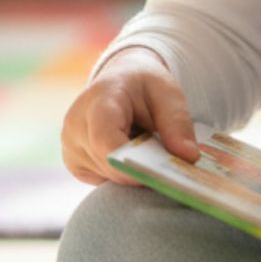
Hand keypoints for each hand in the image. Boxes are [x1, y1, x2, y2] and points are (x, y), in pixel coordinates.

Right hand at [60, 47, 201, 186]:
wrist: (121, 81)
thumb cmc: (146, 88)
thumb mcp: (169, 96)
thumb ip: (178, 125)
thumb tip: (190, 157)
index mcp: (99, 101)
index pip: (104, 139)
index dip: (130, 163)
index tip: (157, 174)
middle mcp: (75, 124)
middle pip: (109, 164)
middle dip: (141, 171)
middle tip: (167, 164)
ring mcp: (70, 144)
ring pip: (108, 176)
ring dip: (134, 173)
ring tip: (146, 149)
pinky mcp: (73, 161)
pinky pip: (102, 180)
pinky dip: (122, 176)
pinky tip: (131, 157)